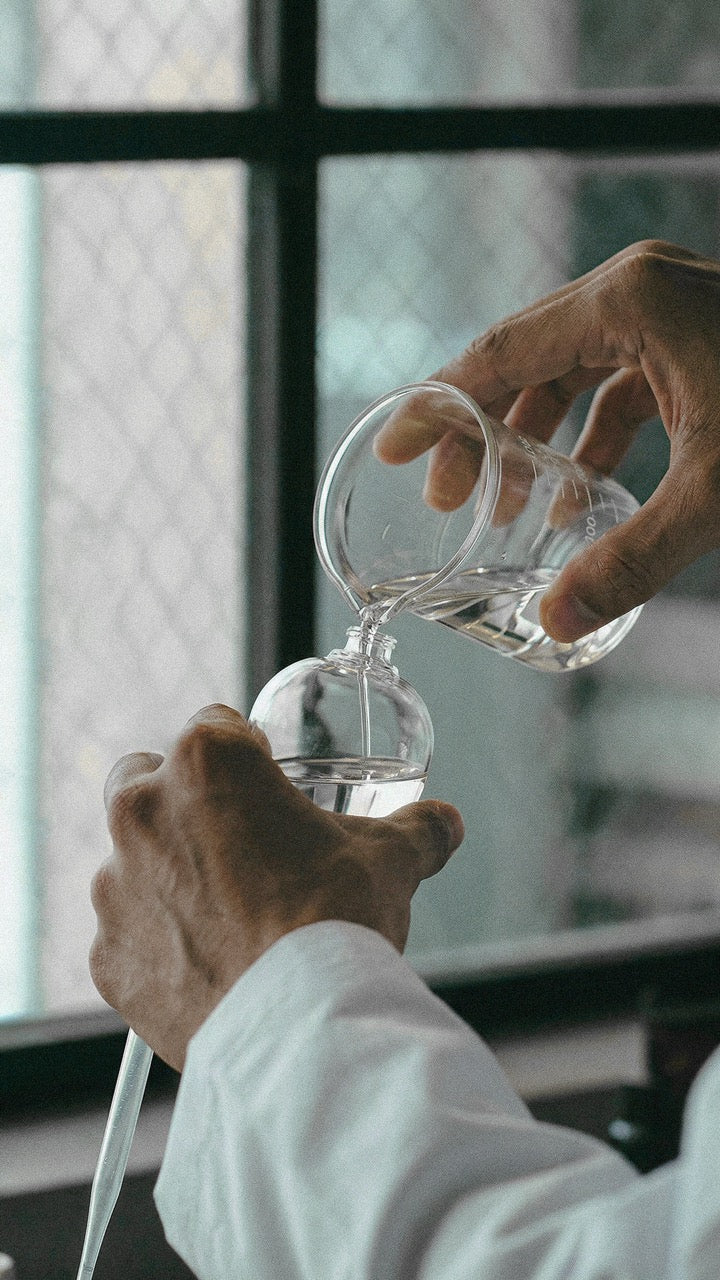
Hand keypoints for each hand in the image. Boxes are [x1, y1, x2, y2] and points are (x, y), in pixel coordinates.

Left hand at [90, 704, 462, 1070]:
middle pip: (146, 779)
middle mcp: (143, 812)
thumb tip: (446, 822)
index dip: (245, 755)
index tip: (266, 789)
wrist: (301, 1030)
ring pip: (130, 862)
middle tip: (237, 842)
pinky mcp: (107, 957)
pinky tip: (212, 968)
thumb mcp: (389, 860)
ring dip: (168, 877)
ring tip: (231, 918)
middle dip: (181, 800)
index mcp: (206, 762)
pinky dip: (159, 946)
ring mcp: (116, 888)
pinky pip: (129, 937)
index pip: (214, 727)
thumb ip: (418, 829)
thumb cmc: (338, 922)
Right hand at [376, 240, 719, 640]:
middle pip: (525, 359)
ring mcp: (668, 307)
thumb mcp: (715, 492)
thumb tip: (556, 625)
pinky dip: (592, 434)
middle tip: (445, 500)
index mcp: (625, 300)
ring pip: (572, 370)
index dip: (437, 406)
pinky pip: (619, 381)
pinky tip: (580, 489)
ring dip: (536, 436)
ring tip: (508, 506)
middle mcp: (638, 289)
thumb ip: (632, 558)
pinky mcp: (694, 336)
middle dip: (481, 432)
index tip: (393, 448)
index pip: (498, 353)